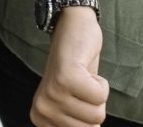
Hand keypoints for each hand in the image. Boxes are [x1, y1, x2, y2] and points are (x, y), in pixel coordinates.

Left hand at [32, 7, 108, 126]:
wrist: (72, 26)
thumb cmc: (77, 67)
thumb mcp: (74, 104)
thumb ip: (79, 125)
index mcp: (41, 120)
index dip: (89, 119)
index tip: (79, 100)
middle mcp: (42, 110)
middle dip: (94, 106)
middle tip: (81, 85)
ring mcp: (53, 94)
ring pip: (98, 114)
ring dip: (97, 93)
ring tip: (83, 76)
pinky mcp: (66, 78)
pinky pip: (100, 96)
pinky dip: (101, 82)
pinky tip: (86, 68)